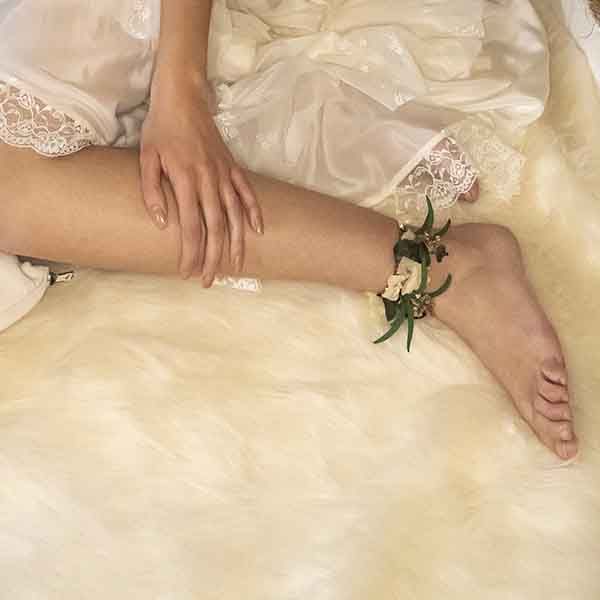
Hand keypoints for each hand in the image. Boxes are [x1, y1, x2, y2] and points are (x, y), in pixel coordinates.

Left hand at [140, 76, 262, 285]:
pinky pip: (247, 193)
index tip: (187, 272)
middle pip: (215, 228)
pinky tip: (257, 231)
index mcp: (185, 181)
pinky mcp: (232, 167)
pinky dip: (254, 212)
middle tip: (209, 280)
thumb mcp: (145, 157)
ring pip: (235, 216)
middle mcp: (208, 181)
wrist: (182, 97)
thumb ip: (151, 192)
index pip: (191, 227)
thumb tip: (162, 224)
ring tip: (235, 266)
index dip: (190, 253)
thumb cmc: (160, 128)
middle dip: (213, 258)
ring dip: (235, 243)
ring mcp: (224, 174)